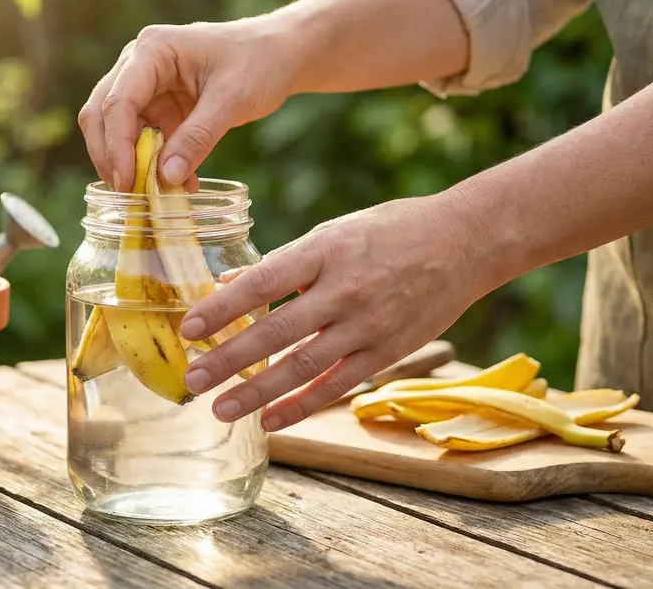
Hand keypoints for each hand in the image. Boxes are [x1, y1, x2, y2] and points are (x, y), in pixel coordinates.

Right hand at [78, 18, 299, 190]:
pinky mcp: (157, 108)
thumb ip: (198, 138)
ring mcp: (144, 87)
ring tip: (151, 194)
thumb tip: (166, 178)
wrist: (279, 55)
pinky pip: (142, 141)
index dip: (116, 146)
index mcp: (152, 50)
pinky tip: (177, 184)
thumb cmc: (258, 62)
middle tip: (128, 193)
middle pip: (101, 114)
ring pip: (114, 131)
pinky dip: (151, 165)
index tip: (126, 182)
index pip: (118, 102)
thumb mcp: (232, 100)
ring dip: (129, 164)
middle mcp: (137, 65)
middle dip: (110, 156)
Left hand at [178, 195, 496, 430]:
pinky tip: (270, 421)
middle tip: (191, 381)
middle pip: (277, 332)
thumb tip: (229, 287)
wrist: (465, 241)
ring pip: (303, 367)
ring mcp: (369, 324)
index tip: (187, 329)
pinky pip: (338, 386)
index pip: (262, 283)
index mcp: (325, 250)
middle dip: (229, 360)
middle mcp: (346, 289)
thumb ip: (286, 264)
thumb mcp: (334, 232)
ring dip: (257, 392)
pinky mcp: (388, 351)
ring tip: (220, 410)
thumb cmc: (390, 230)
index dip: (222, 308)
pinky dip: (302, 406)